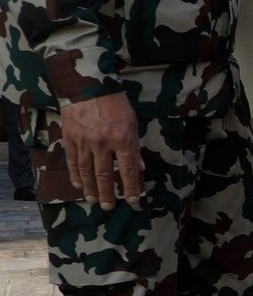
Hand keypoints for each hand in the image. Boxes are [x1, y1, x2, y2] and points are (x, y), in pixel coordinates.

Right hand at [58, 93, 142, 209]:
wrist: (88, 88)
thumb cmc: (115, 105)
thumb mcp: (133, 124)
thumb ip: (135, 148)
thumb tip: (140, 168)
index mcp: (122, 139)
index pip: (127, 169)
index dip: (130, 187)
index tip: (133, 200)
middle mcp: (102, 143)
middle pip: (104, 175)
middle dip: (108, 193)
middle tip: (109, 207)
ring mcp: (84, 142)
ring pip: (87, 171)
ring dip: (90, 188)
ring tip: (93, 200)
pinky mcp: (70, 139)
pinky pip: (73, 162)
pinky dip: (75, 175)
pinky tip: (78, 185)